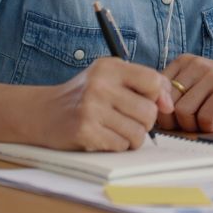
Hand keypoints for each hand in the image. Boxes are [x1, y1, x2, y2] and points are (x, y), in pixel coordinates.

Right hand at [39, 58, 173, 151]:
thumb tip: (169, 104)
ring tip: (115, 129)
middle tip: (127, 120)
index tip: (154, 105)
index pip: (153, 80)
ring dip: (131, 137)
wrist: (43, 112)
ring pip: (138, 133)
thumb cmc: (84, 95)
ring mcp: (91, 107)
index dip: (160, 97)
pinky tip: (103, 136)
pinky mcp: (85, 130)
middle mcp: (100, 84)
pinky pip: (120, 146)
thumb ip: (142, 84)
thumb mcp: (109, 78)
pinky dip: (116, 145)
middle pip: (149, 112)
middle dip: (144, 122)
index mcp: (109, 66)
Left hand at [156, 54, 212, 132]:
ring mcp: (212, 75)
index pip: (158, 89)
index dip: (160, 110)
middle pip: (169, 102)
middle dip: (174, 122)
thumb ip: (174, 90)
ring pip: (184, 111)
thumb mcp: (194, 81)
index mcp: (183, 61)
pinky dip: (207, 126)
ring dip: (191, 126)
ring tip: (201, 125)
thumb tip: (151, 111)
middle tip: (187, 126)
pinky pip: (205, 116)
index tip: (171, 119)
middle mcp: (196, 65)